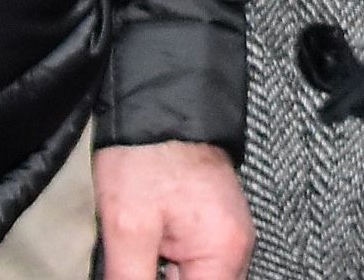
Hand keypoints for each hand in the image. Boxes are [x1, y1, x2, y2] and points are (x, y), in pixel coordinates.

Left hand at [95, 139, 251, 279]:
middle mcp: (236, 246)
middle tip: (135, 263)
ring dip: (165, 276)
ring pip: (197, 279)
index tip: (137, 274)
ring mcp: (226, 234)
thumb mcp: (127, 228)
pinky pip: (196, 264)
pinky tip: (147, 254)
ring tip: (140, 253)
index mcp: (224, 250)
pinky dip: (170, 269)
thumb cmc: (147, 155)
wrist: (159, 102)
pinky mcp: (213, 224)